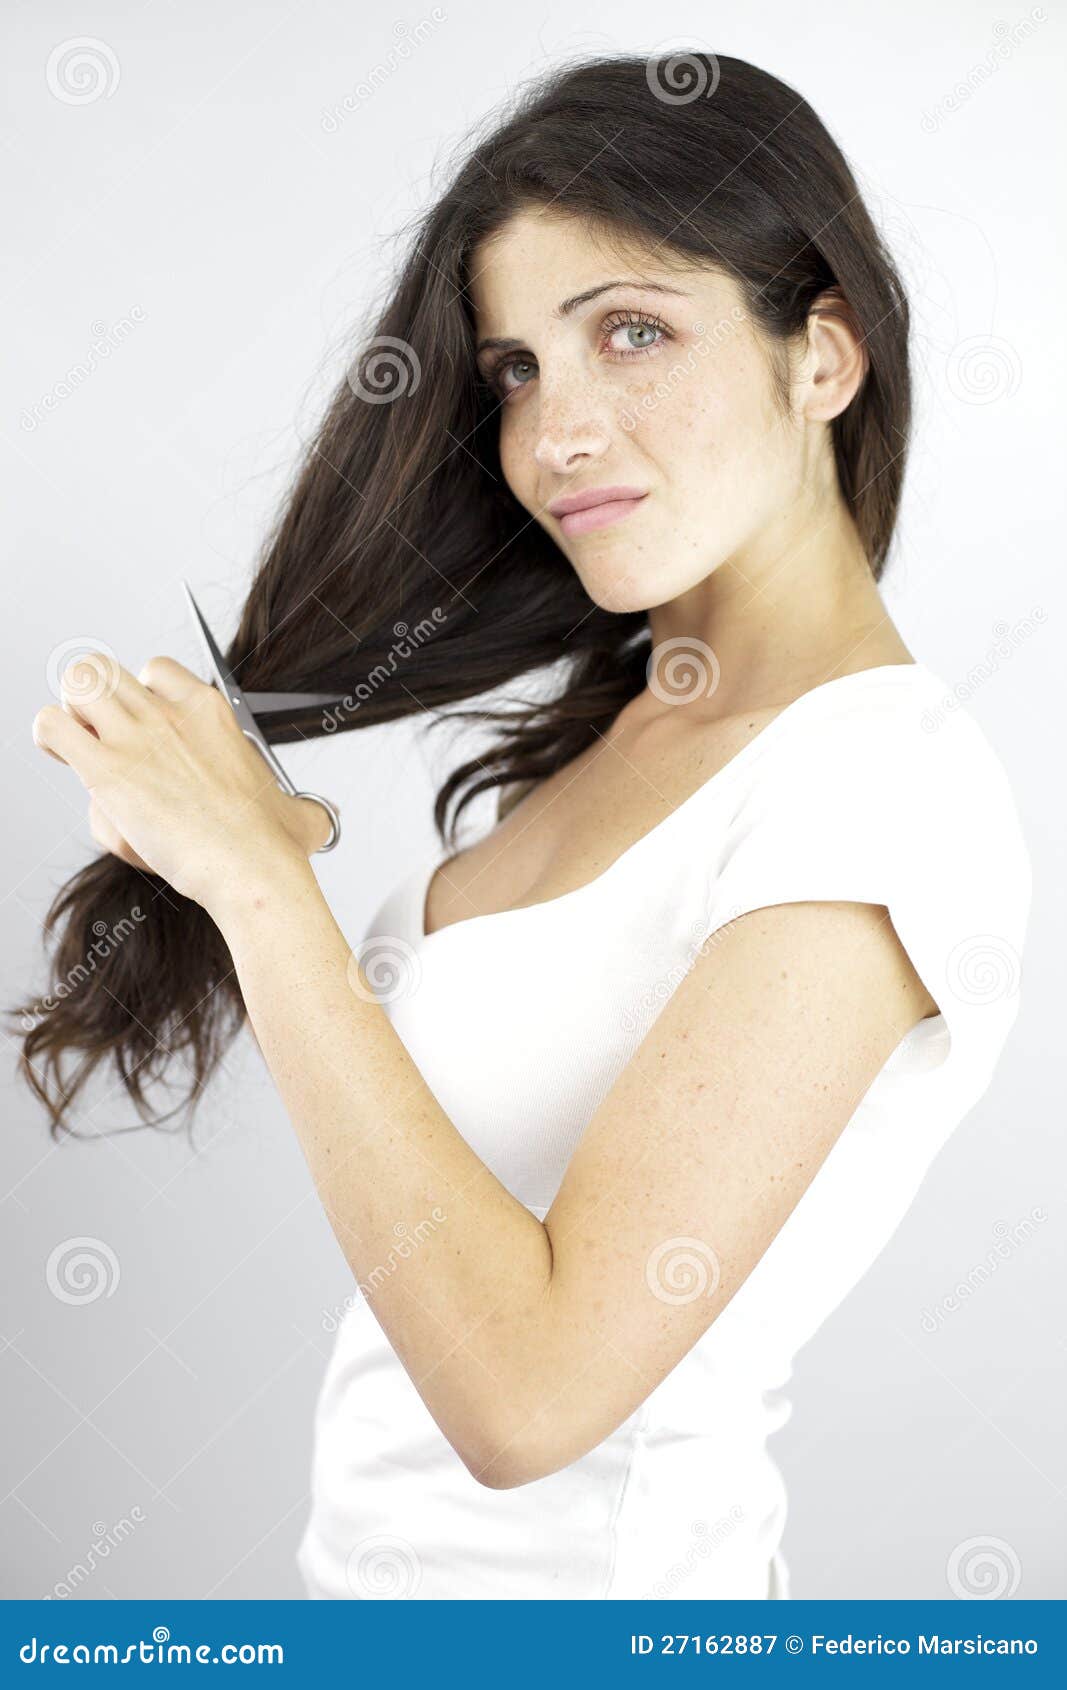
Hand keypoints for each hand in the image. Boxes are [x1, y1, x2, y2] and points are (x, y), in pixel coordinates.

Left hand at [32, 652, 330, 908]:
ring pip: (77, 682)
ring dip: (69, 710)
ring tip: (76, 743)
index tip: (141, 724)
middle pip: (108, 670)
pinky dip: (48, 736)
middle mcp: (171, 714)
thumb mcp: (302, 817)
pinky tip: (59, 754)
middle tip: (99, 735)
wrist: (251, 870)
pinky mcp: (108, 770)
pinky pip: (53, 725)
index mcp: (211, 713)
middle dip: (94, 698)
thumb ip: (307, 810)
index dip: (140, 693)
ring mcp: (138, 737)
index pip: (156, 669)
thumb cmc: (271, 848)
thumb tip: (323, 820)